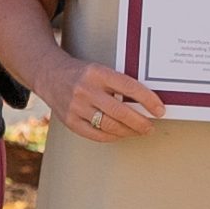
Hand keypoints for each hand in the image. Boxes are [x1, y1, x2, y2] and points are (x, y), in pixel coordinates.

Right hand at [41, 53, 165, 142]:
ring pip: (109, 125)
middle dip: (140, 122)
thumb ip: (119, 85)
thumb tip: (145, 104)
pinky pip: (96, 135)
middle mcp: (86, 90)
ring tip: (138, 131)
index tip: (159, 109)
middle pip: (120, 111)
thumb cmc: (81, 74)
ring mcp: (76, 107)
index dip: (148, 100)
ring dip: (128, 131)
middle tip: (150, 126)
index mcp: (97, 73)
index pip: (129, 87)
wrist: (50, 75)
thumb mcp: (100, 71)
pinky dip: (112, 137)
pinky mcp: (70, 121)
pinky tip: (120, 134)